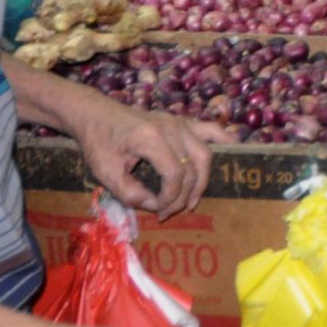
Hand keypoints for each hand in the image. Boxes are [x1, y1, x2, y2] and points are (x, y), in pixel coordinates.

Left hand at [68, 96, 224, 216]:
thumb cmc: (98, 142)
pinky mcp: (181, 121)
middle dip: (185, 195)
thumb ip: (131, 194)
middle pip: (192, 167)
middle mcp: (171, 128)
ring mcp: (179, 122)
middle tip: (170, 212)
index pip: (174, 175)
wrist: (95, 114)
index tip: (157, 210)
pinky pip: (211, 130)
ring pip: (205, 153)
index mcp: (150, 138)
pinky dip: (224, 141)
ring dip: (202, 180)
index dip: (170, 198)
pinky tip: (232, 152)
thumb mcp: (106, 173)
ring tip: (191, 200)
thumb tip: (155, 205)